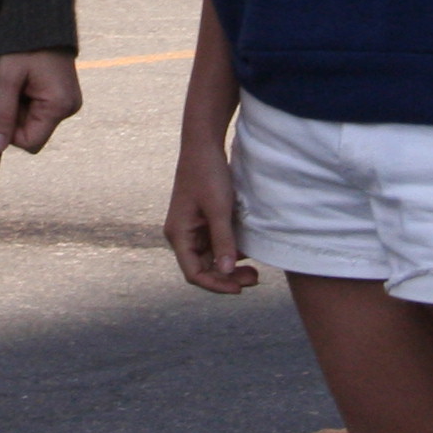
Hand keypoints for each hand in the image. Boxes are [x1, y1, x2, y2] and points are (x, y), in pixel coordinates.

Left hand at [0, 50, 81, 154]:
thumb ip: (2, 115)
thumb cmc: (23, 44)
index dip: (7, 134)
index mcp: (59, 105)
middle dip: (14, 119)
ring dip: (19, 109)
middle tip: (4, 92)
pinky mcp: (64, 94)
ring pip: (35, 122)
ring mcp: (69, 101)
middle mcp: (70, 107)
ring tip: (15, 83)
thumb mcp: (7, 79)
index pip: (30, 143)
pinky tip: (23, 83)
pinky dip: (27, 102)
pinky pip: (42, 111)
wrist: (42, 16)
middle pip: (33, 133)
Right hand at [163, 136, 255, 293]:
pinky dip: (230, 251)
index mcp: (179, 235)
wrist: (204, 145)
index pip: (194, 273)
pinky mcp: (203, 221)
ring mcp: (193, 229)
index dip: (216, 285)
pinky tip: (247, 251)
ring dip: (230, 266)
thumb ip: (222, 241)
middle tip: (254, 278)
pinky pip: (216, 245)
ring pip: (211, 259)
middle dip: (227, 277)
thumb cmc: (207, 174)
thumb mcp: (218, 209)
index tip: (239, 288)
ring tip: (254, 269)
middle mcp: (183, 235)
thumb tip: (225, 272)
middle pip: (204, 269)